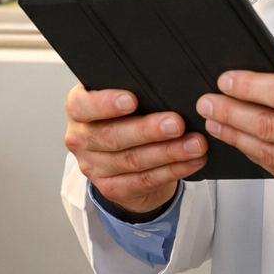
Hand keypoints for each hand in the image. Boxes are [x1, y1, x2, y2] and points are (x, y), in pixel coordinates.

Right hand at [64, 86, 207, 216]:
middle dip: (148, 130)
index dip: (106, 103)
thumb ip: (133, 89)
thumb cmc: (122, 116)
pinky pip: (144, 181)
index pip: (83, 105)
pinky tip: (190, 161)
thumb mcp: (119, 98)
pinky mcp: (111, 188)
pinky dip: (172, 171)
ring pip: (132, 161)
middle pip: (113, 136)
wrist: (118, 156)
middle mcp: (80, 139)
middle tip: (177, 123)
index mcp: (78, 109)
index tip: (132, 99)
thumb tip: (167, 85)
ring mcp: (93, 167)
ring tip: (195, 144)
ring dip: (169, 152)